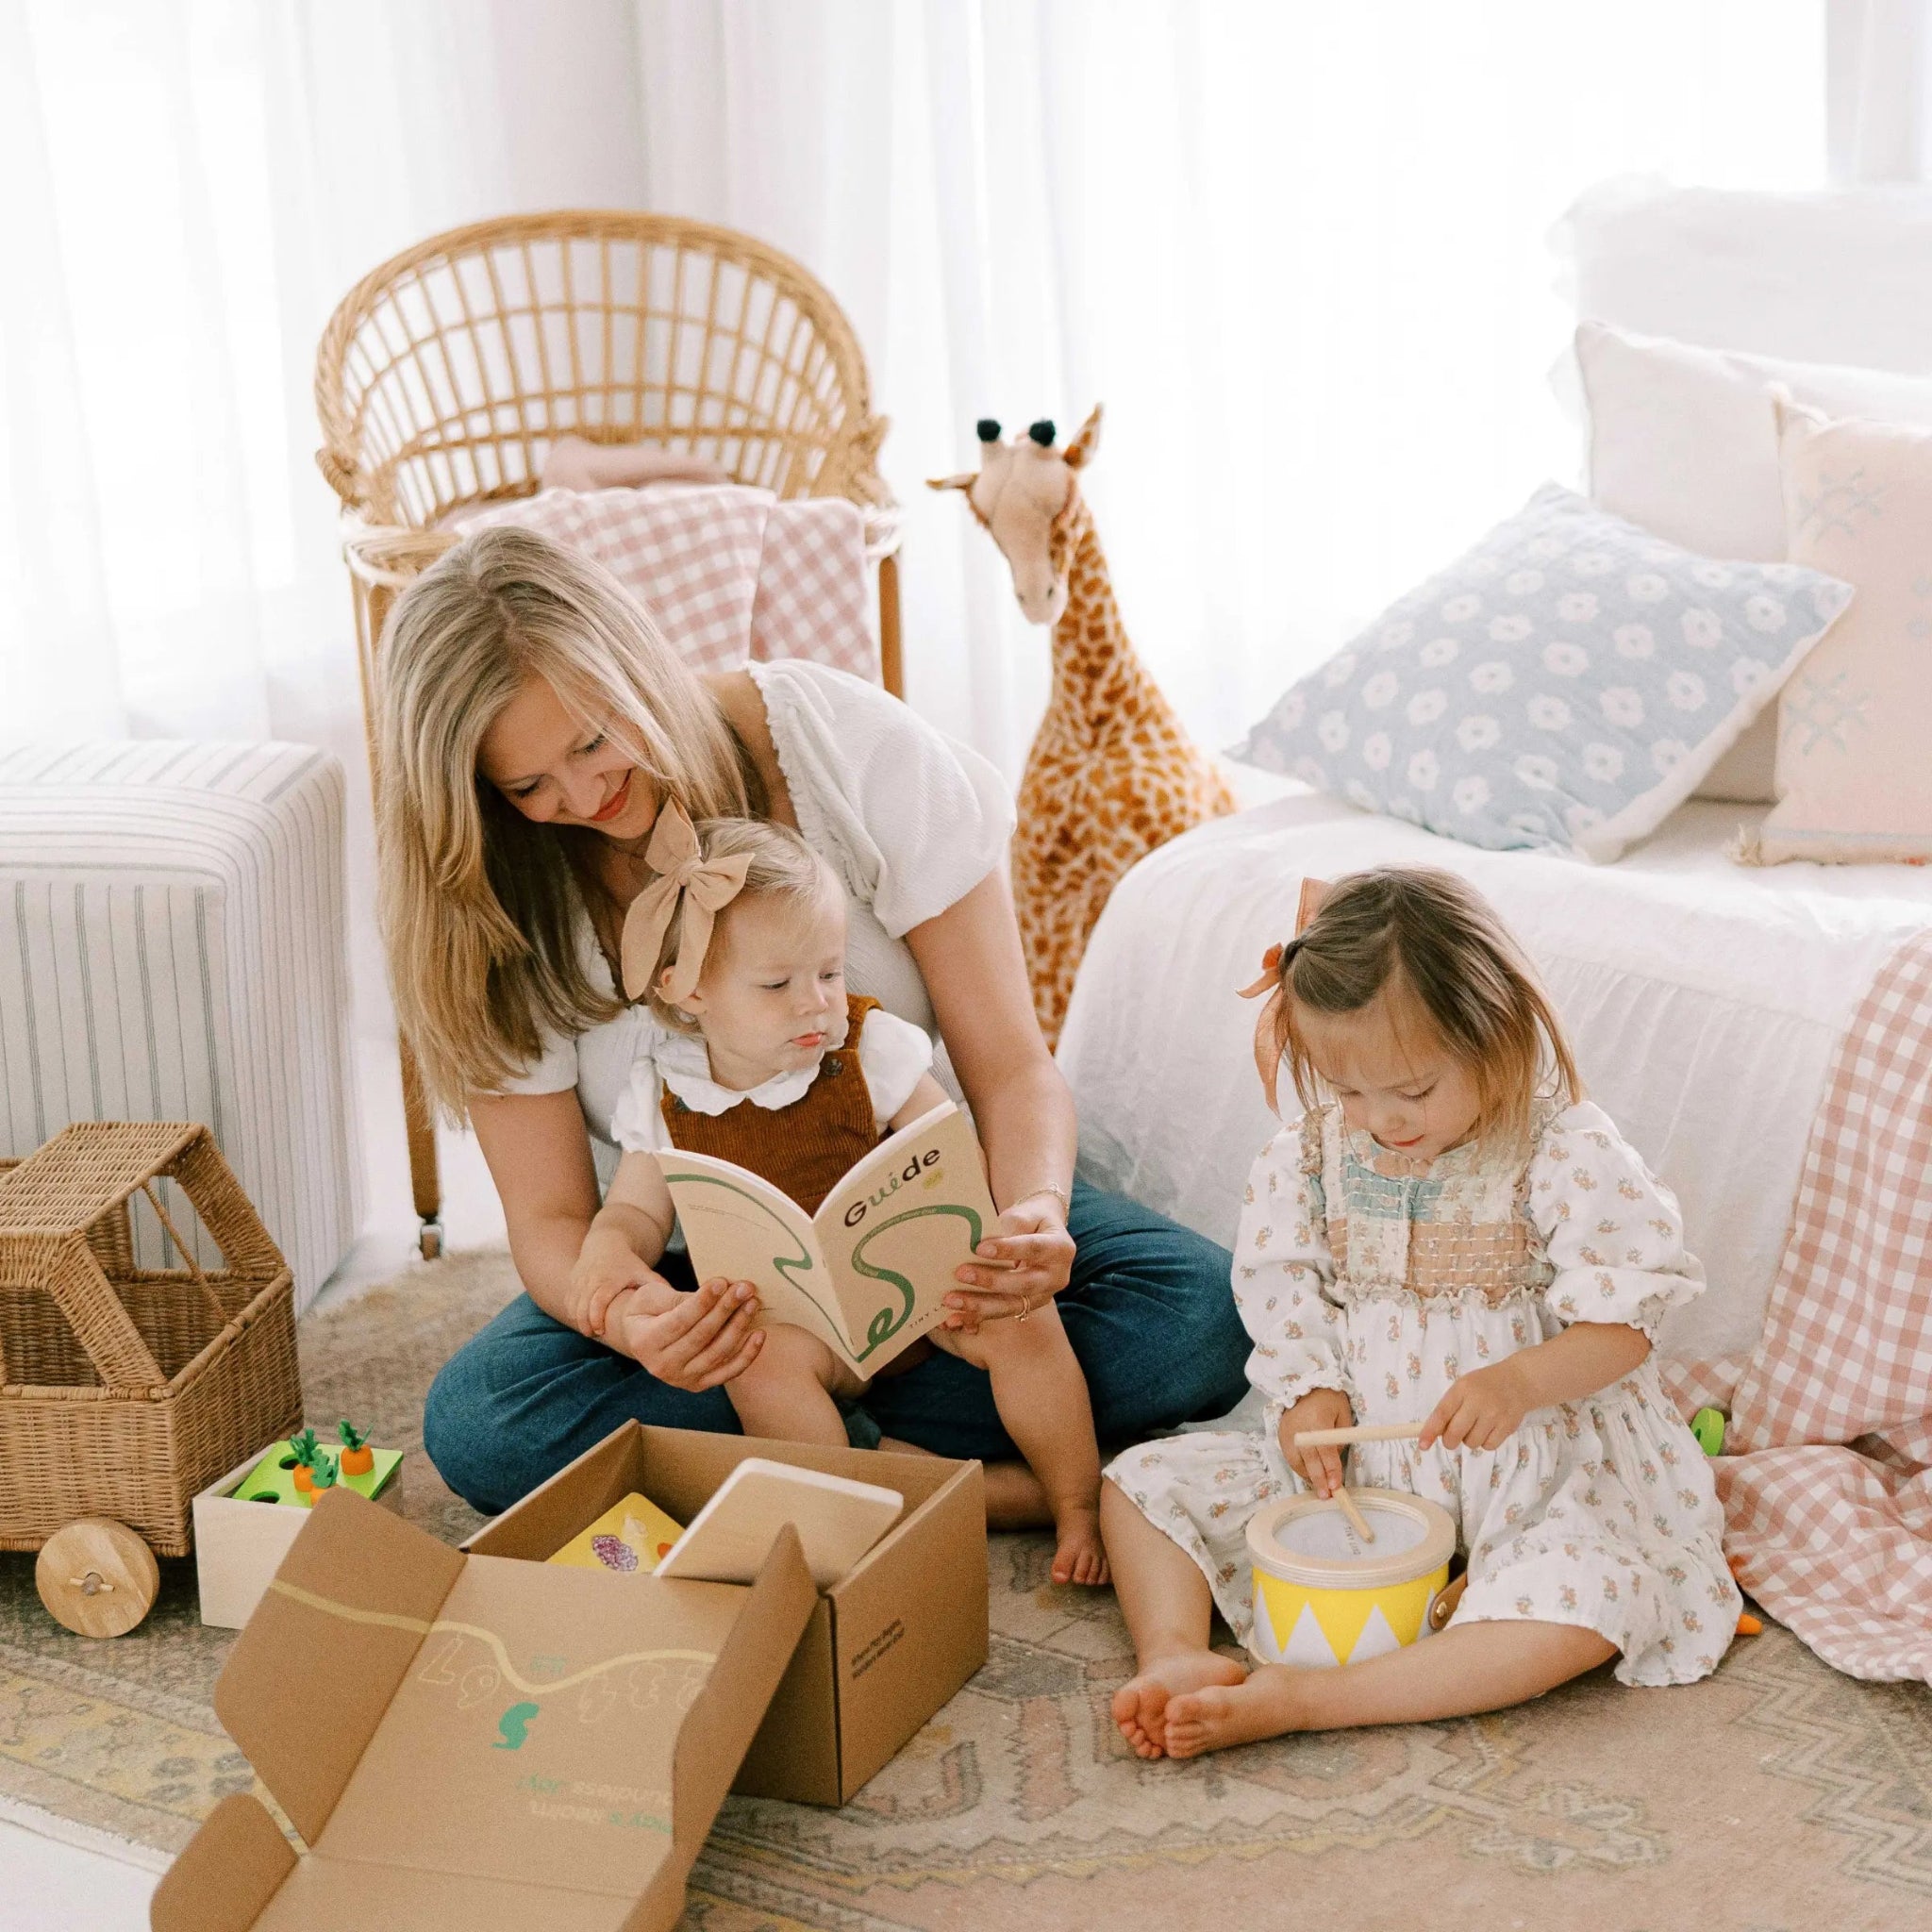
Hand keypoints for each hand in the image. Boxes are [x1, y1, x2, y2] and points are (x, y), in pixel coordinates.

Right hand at [571, 1237, 658, 1338]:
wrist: (606, 1242)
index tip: (600, 1331)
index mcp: (608, 1279)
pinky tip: (584, 1321)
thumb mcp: (643, 1272)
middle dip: (585, 1323)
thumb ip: (656, 1287)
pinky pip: (568, 1300)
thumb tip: (677, 1305)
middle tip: (594, 1334)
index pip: (597, 1301)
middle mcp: (590, 1279)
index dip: (596, 1318)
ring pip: (573, 1305)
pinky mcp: (572, 1282)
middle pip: (581, 1306)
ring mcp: (579, 1280)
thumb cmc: (628, 1263)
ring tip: (591, 1330)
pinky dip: (573, 1312)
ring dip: (579, 1319)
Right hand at [607, 1275, 764, 1390]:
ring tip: (752, 1303)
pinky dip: (747, 1355)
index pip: (680, 1321)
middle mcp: (662, 1366)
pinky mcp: (700, 1384)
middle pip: (702, 1337)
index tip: (721, 1282)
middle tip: (744, 1288)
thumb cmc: (647, 1311)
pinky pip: (728, 1372)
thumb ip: (677, 1297)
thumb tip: (716, 1292)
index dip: (703, 1302)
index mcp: (645, 1343)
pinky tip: (760, 1334)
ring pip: (717, 1353)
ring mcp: (682, 1379)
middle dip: (726, 1309)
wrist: (640, 1338)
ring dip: (739, 1326)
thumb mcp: (650, 1297)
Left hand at [945, 1192, 1074, 1333]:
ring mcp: (1042, 1296)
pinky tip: (954, 1319)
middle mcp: (1056, 1277)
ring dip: (979, 1305)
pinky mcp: (1026, 1307)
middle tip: (961, 1273)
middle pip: (1023, 1284)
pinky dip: (976, 1318)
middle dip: (990, 1281)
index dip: (1007, 1249)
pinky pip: (1000, 1314)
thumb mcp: (1025, 1214)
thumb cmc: (1031, 1220)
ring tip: (951, 1301)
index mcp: (1061, 1249)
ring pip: (1010, 1305)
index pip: (1033, 1249)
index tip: (979, 1248)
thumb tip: (981, 1241)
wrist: (1042, 1234)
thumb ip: (1009, 1226)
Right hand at [1278, 1387, 1355, 1496]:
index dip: (1331, 1470)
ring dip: (1308, 1476)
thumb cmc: (1329, 1399)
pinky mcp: (1281, 1434)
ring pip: (1296, 1461)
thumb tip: (1334, 1461)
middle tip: (1326, 1496)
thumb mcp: (1343, 1415)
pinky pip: (1290, 1457)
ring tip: (1319, 1487)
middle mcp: (1299, 1429)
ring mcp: (1287, 1432)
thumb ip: (1340, 1439)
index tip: (1336, 1486)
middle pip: (1309, 1460)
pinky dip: (1300, 1468)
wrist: (1306, 1384)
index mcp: (1317, 1421)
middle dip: (1319, 1480)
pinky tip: (1309, 1474)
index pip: (1325, 1452)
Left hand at [1420, 1358, 1534, 1453]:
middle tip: (1452, 1437)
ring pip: (1471, 1443)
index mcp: (1462, 1389)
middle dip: (1449, 1441)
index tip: (1422, 1445)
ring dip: (1469, 1440)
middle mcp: (1478, 1401)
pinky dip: (1485, 1442)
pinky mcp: (1508, 1426)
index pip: (1441, 1414)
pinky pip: (1488, 1446)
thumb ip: (1449, 1408)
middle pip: (1455, 1434)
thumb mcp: (1463, 1387)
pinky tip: (1489, 1429)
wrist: (1519, 1381)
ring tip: (1476, 1426)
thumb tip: (1433, 1433)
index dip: (1430, 1431)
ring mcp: (1494, 1414)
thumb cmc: (1484, 1385)